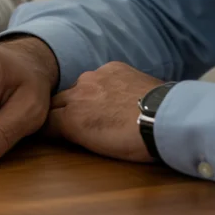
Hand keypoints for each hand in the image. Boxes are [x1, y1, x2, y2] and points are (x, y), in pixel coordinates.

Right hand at [46, 62, 160, 162]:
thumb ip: (74, 133)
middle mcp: (76, 93)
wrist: (169, 119)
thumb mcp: (97, 147)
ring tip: (104, 107)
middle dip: (62, 110)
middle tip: (77, 121)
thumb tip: (62, 128)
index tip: (53, 133)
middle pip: (57, 101)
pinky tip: (119, 94)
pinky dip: (105, 84)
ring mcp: (94, 77)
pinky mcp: (112, 67)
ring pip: (79, 86)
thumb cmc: (137, 142)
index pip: (45, 120)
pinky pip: (100, 75)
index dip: (49, 128)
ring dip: (85, 96)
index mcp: (70, 118)